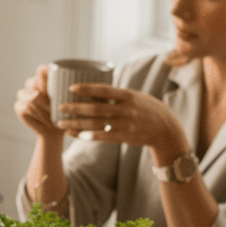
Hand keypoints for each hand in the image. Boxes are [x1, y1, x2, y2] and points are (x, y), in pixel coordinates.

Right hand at [14, 65, 64, 139]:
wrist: (55, 130)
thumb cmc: (64, 114)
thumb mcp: (68, 102)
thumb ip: (66, 92)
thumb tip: (70, 86)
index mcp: (43, 77)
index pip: (41, 70)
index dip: (45, 76)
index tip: (53, 86)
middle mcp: (31, 83)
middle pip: (33, 83)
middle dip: (44, 98)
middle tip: (53, 109)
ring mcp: (23, 95)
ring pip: (30, 98)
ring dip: (42, 110)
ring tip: (51, 117)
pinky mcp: (18, 106)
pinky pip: (25, 109)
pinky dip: (36, 117)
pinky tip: (43, 121)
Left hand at [58, 84, 189, 161]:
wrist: (165, 129)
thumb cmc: (148, 109)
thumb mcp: (136, 97)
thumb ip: (117, 95)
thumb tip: (94, 89)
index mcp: (129, 96)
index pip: (104, 90)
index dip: (87, 89)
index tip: (71, 88)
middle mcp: (126, 110)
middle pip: (96, 109)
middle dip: (76, 108)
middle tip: (60, 107)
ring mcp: (124, 125)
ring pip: (96, 124)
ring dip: (76, 124)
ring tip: (61, 123)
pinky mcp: (123, 137)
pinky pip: (101, 137)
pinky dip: (86, 135)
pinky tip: (74, 134)